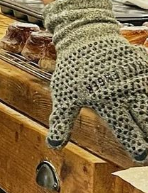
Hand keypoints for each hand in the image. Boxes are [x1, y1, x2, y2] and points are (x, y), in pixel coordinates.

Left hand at [44, 0, 147, 161]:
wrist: (85, 35)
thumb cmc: (74, 68)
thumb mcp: (64, 94)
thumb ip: (61, 121)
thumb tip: (54, 145)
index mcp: (105, 101)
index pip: (125, 129)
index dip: (135, 145)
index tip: (141, 157)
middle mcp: (124, 91)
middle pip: (144, 120)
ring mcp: (136, 78)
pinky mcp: (143, 66)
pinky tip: (146, 99)